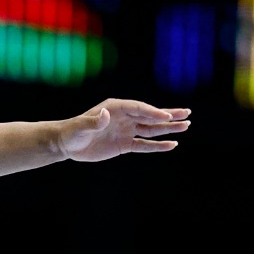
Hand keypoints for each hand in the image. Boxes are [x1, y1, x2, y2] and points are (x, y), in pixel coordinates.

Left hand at [59, 99, 189, 161]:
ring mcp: (126, 131)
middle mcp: (124, 117)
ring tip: (185, 126)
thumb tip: (105, 114)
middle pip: (150, 116)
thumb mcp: (81, 127)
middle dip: (168, 115)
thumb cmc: (72, 132)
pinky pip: (144, 145)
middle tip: (187, 113)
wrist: (67, 144)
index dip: (152, 112)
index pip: (138, 109)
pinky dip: (157, 146)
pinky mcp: (125, 144)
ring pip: (151, 129)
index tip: (166, 116)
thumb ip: (94, 121)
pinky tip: (171, 145)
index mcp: (116, 108)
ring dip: (168, 129)